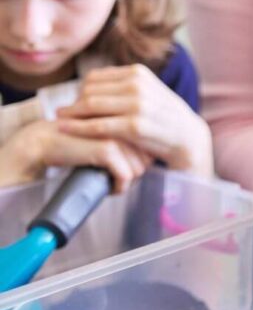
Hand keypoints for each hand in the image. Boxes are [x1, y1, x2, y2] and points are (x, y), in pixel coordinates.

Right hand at [0, 119, 149, 192]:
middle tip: (117, 180)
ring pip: (139, 169)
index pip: (150, 148)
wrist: (45, 140)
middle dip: (135, 173)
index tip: (125, 172)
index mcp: (129, 120)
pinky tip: (109, 190)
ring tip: (110, 184)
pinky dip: (119, 187)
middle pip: (148, 159)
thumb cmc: (76, 140)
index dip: (140, 164)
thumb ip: (127, 143)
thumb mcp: (106, 137)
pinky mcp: (107, 149)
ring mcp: (119, 136)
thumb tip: (148, 161)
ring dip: (126, 182)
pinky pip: (126, 177)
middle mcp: (127, 124)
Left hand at [56, 64, 211, 175]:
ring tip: (60, 121)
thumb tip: (90, 83)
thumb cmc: (164, 118)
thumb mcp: (148, 92)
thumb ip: (124, 86)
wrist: (188, 138)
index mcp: (139, 73)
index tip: (75, 104)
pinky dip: (77, 127)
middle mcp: (138, 85)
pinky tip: (65, 129)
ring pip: (90, 105)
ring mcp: (137, 105)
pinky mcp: (135, 126)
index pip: (96, 78)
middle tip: (64, 115)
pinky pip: (97, 125)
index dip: (80, 91)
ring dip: (70, 115)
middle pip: (89, 90)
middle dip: (74, 104)